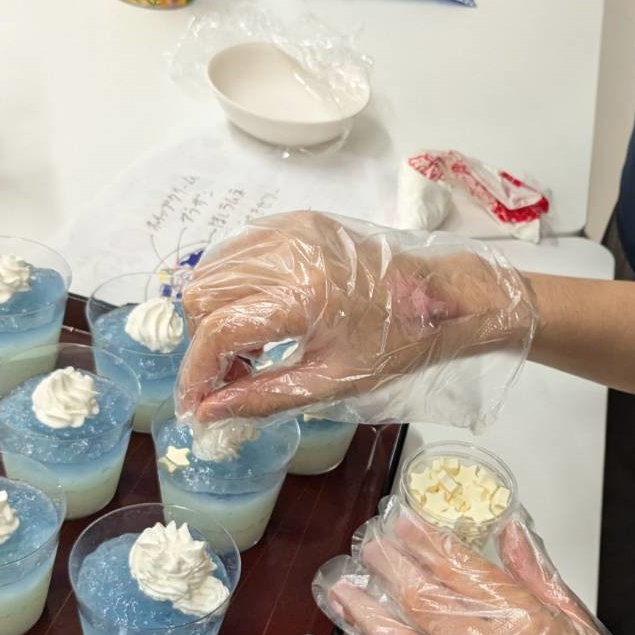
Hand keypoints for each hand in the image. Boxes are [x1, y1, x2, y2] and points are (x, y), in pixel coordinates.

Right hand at [176, 211, 537, 426]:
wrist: (439, 297)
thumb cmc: (395, 344)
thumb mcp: (331, 383)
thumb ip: (262, 398)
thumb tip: (207, 414)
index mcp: (304, 297)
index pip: (217, 332)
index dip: (196, 373)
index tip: (195, 404)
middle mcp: (290, 253)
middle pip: (201, 296)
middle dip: (204, 343)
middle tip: (234, 376)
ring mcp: (290, 230)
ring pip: (211, 271)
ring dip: (215, 314)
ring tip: (251, 348)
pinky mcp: (295, 221)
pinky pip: (237, 252)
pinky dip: (234, 287)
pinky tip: (263, 315)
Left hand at [291, 502, 634, 634]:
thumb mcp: (577, 625)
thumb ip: (536, 576)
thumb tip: (508, 531)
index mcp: (527, 624)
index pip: (462, 571)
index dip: (425, 542)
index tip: (400, 522)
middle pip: (425, 603)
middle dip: (390, 569)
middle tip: (366, 547)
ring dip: (366, 617)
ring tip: (342, 591)